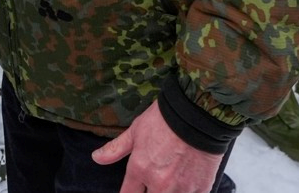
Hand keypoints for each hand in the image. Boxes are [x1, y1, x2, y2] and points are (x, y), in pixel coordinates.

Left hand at [90, 100, 223, 192]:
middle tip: (155, 180)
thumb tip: (97, 158)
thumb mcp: (136, 130)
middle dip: (150, 191)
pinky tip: (187, 180)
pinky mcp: (201, 188)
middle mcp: (159, 184)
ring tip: (172, 178)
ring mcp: (181, 188)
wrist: (198, 113)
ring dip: (169, 191)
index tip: (134, 190)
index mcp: (140, 170)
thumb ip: (116, 149)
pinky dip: (188, 191)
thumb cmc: (166, 118)